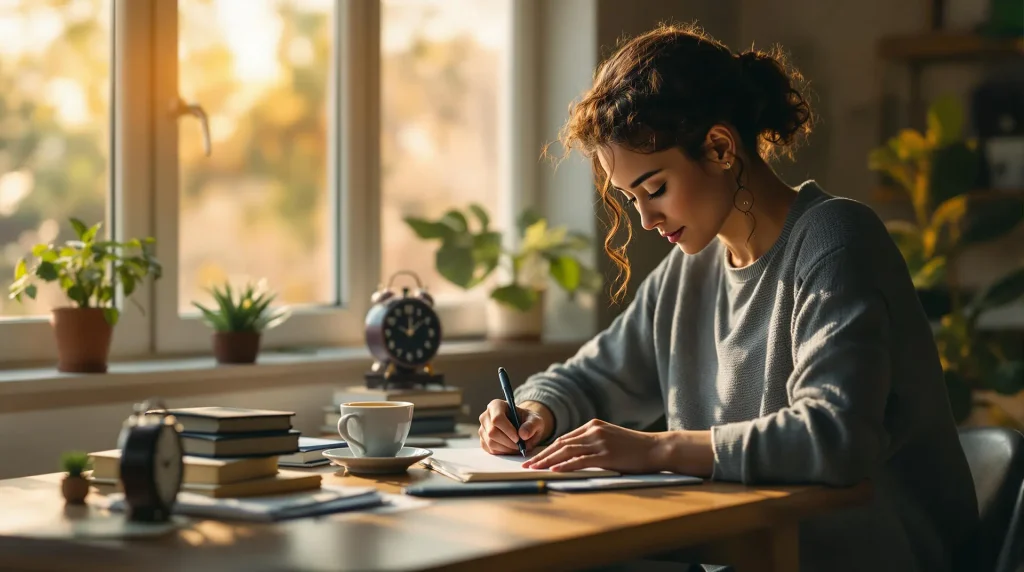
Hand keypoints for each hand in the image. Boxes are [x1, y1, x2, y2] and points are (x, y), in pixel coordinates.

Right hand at [478, 399, 551, 454]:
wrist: (523, 427)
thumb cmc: (528, 421)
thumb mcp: (535, 420)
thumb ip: (531, 425)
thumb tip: (523, 434)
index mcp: (496, 405)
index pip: (497, 418)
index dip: (507, 430)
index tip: (518, 438)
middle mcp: (486, 416)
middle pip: (492, 432)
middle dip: (508, 442)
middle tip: (520, 446)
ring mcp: (483, 429)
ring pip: (491, 443)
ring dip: (506, 448)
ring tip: (518, 447)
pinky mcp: (483, 441)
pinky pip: (490, 450)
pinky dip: (503, 452)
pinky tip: (511, 448)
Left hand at [523, 419, 665, 473]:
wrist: (656, 448)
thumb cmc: (634, 447)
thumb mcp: (610, 438)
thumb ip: (593, 442)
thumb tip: (574, 454)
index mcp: (593, 425)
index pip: (564, 438)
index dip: (548, 449)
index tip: (535, 457)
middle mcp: (593, 431)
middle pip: (561, 444)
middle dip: (542, 455)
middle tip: (526, 464)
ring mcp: (599, 442)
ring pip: (566, 451)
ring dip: (547, 461)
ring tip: (533, 468)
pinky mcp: (606, 455)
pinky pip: (580, 460)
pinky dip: (565, 465)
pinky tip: (553, 470)